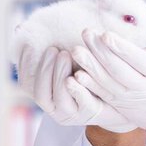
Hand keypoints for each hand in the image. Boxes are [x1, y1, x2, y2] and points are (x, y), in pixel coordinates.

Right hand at [17, 45, 136, 132]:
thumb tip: (26, 30)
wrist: (120, 96)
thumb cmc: (92, 76)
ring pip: (59, 96)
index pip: (27, 84)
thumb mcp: (72, 64)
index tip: (28, 46)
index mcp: (47, 97)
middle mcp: (55, 109)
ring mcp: (72, 114)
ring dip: (59, 74)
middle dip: (45, 68)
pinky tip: (78, 74)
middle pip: (40, 91)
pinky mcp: (90, 113)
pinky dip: (77, 88)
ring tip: (66, 54)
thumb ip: (56, 54)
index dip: (24, 66)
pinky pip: (81, 101)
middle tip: (54, 50)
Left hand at [68, 30, 145, 145]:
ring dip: (90, 66)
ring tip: (76, 50)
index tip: (106, 34)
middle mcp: (144, 90)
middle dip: (100, 52)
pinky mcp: (121, 106)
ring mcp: (130, 101)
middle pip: (118, 70)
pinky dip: (89, 85)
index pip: (138, 62)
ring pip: (107, 82)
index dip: (122, 49)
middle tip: (86, 33)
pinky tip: (75, 74)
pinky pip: (103, 95)